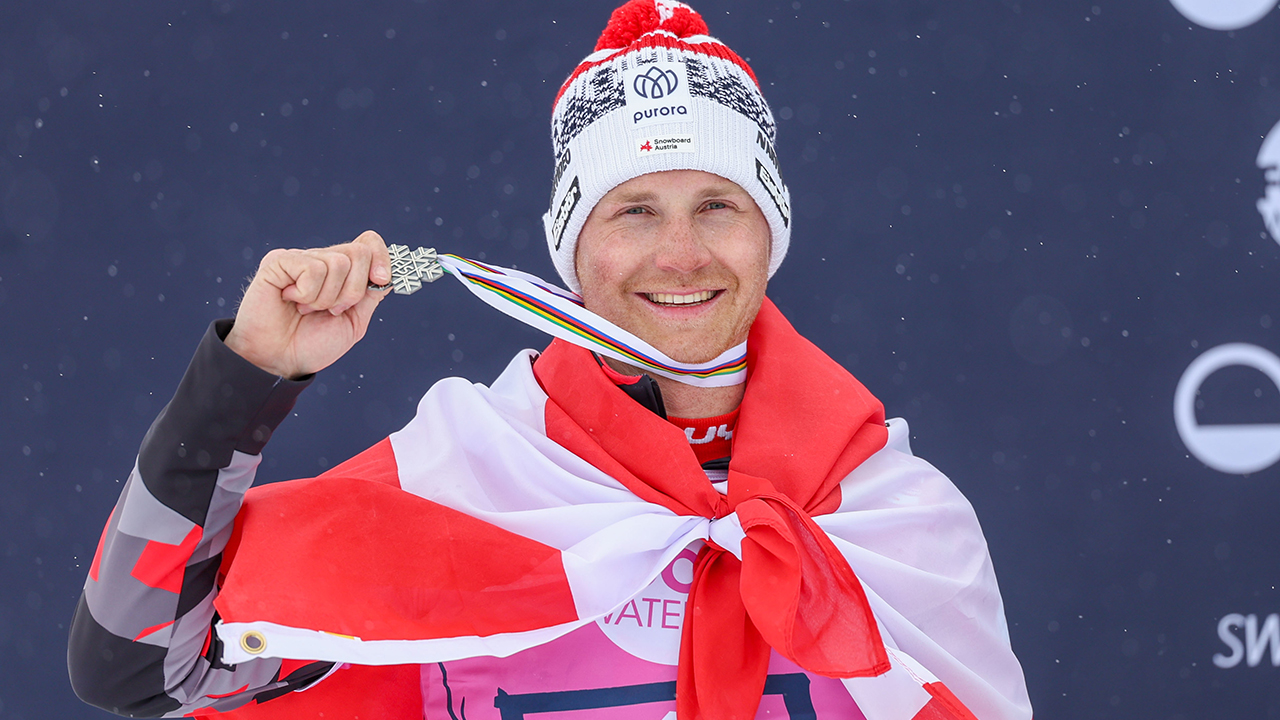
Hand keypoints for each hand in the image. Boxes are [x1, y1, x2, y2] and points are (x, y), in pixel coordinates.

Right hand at [224, 231, 391, 378]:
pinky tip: (290, 300)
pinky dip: (307, 293)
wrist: (278, 360)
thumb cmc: (310, 344)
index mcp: (341, 272)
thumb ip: (370, 296)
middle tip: (331, 310)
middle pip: (360, 252)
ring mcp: (300, 258)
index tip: (381, 279)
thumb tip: (388, 275)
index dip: (381, 257)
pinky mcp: (279, 261)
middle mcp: (321, 259)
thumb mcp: (353, 323)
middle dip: (353, 291)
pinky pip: (313, 268)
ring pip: (338, 263)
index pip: (368, 243)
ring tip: (306, 309)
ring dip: (326, 298)